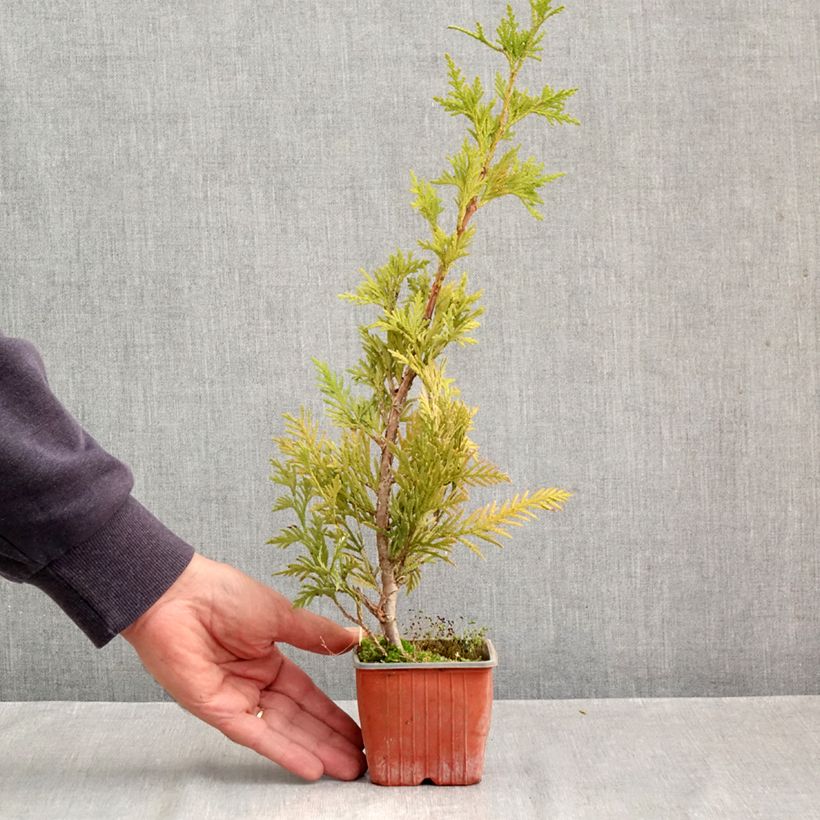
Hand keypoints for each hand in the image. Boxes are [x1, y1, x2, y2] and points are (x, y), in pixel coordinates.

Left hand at [121, 553, 365, 781]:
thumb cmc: (224, 595)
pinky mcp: (216, 711)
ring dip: (315, 751)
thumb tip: (355, 638)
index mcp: (269, 660)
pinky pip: (255, 735)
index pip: (308, 695)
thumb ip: (317, 635)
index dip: (333, 713)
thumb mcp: (282, 614)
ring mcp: (236, 700)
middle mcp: (254, 684)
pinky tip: (310, 766)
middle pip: (300, 719)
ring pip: (283, 731)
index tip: (360, 729)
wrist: (178, 595)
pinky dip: (283, 751)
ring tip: (346, 768)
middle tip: (362, 760)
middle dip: (330, 740)